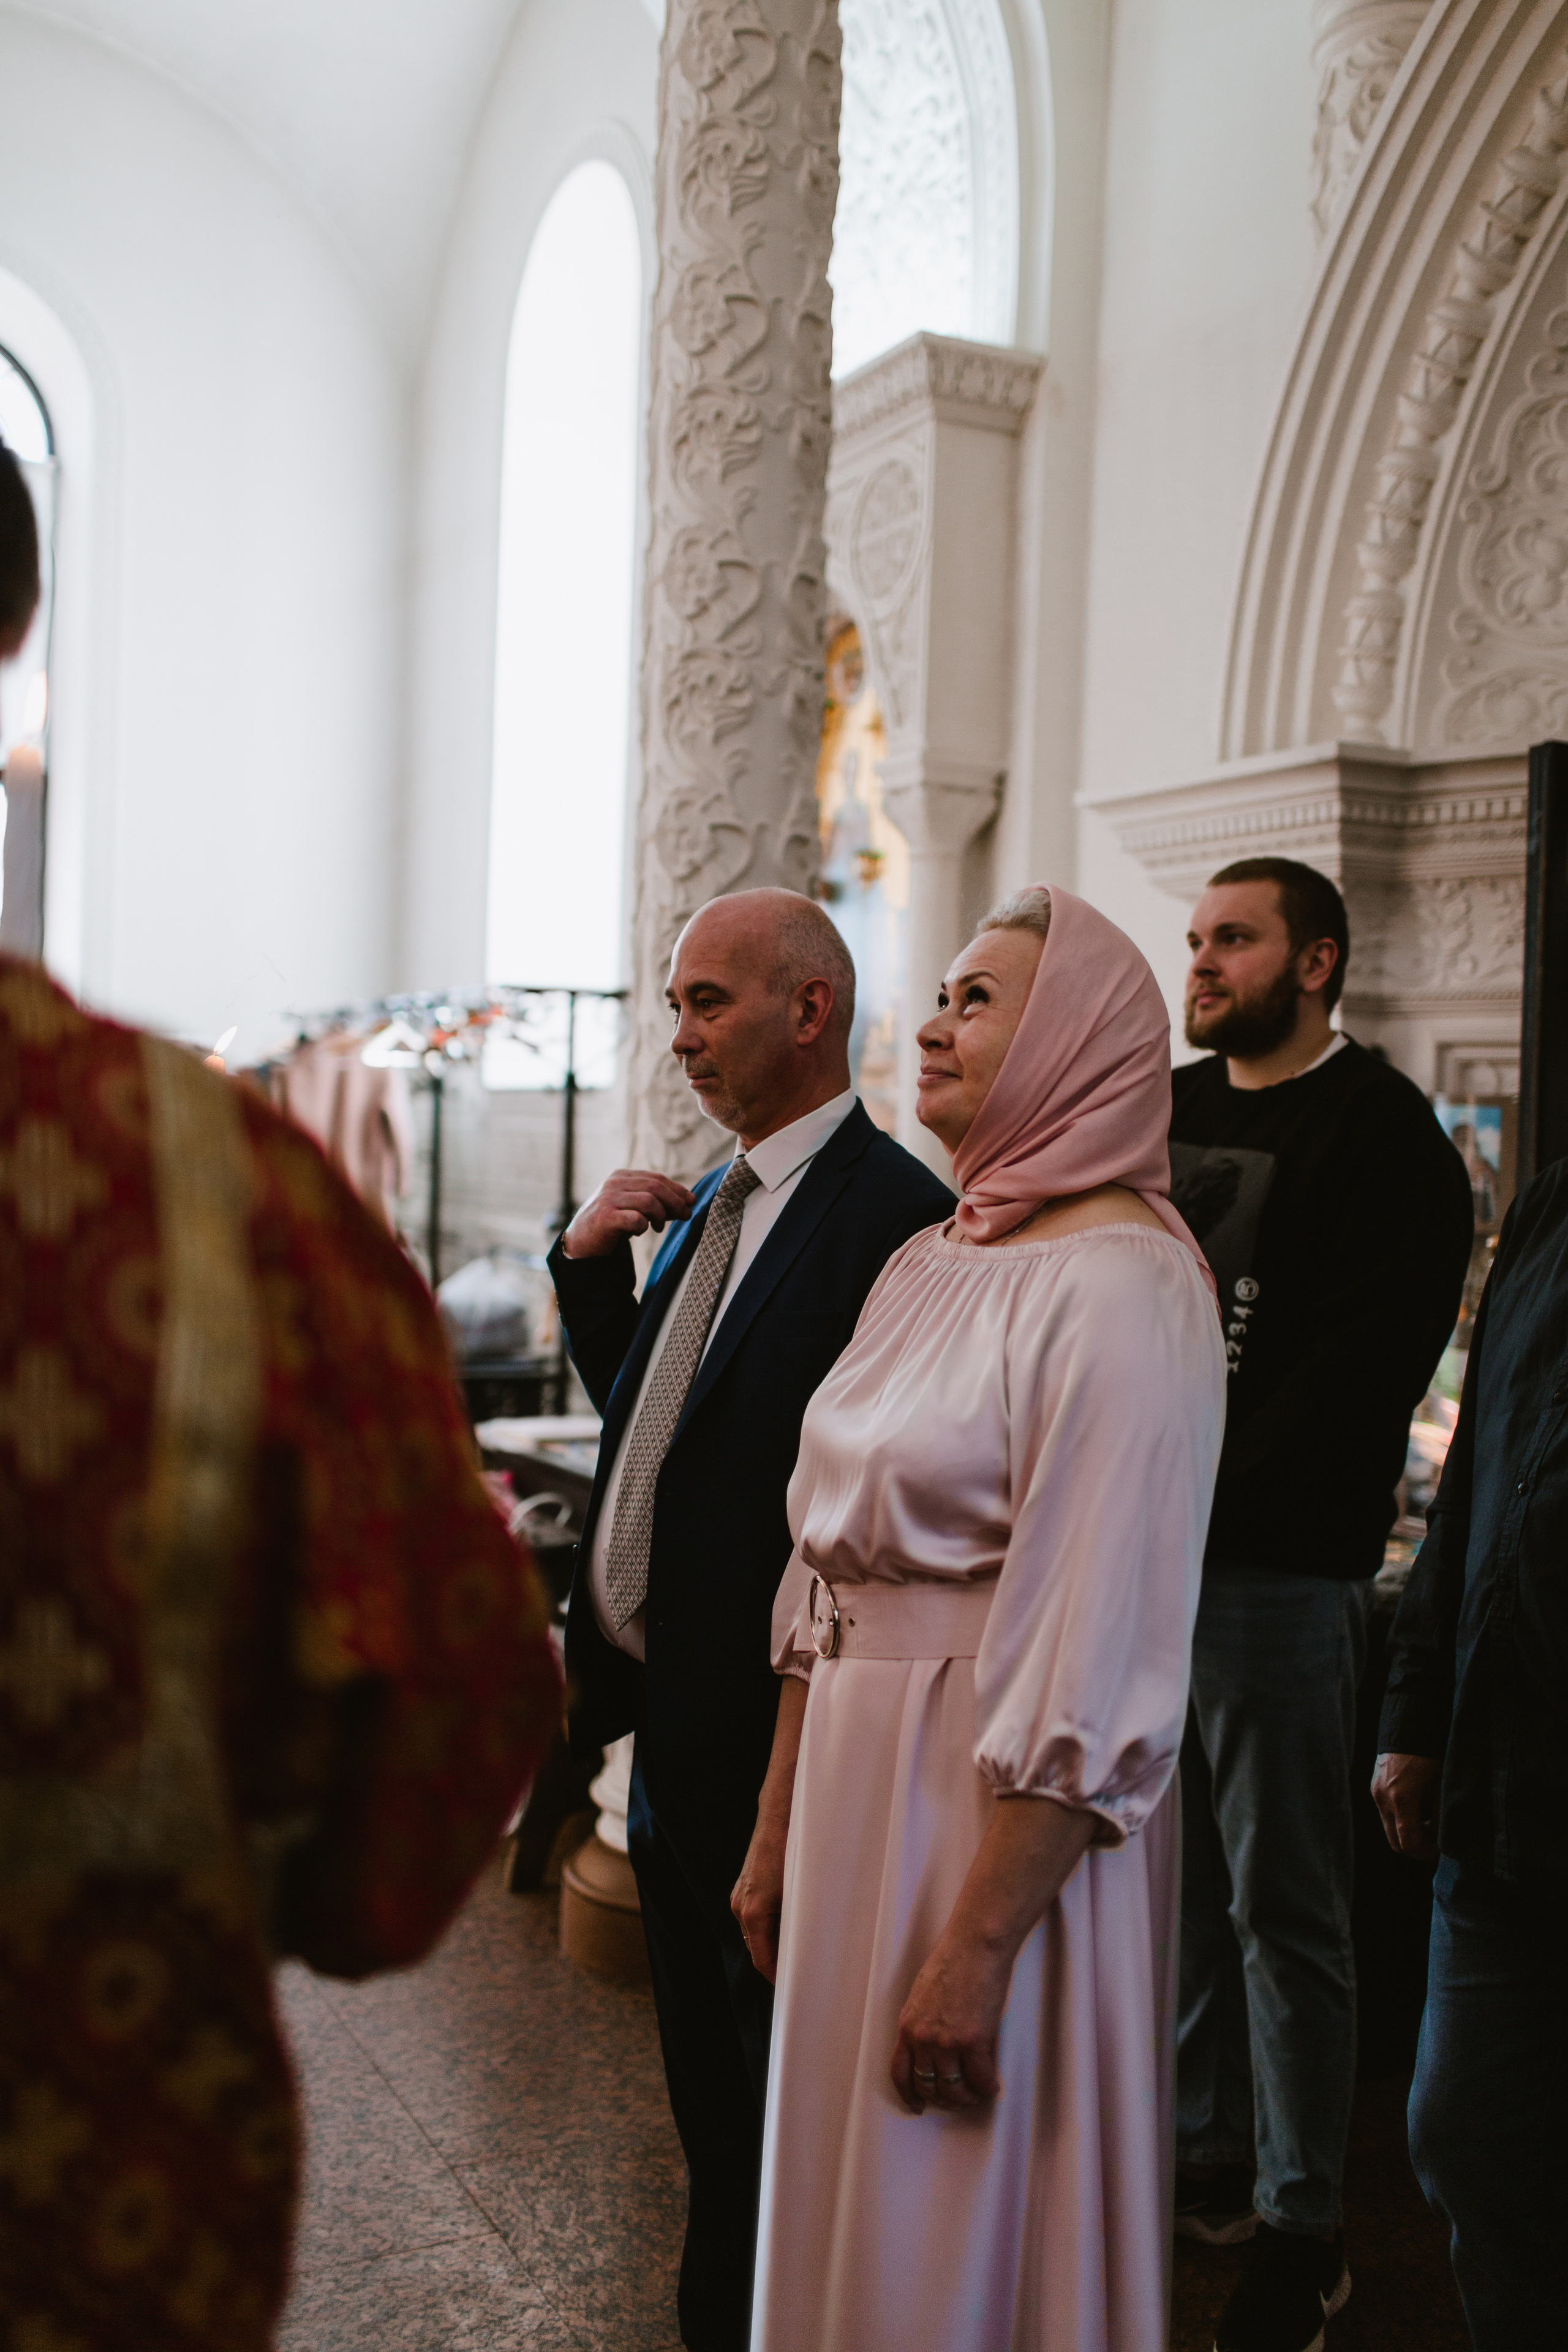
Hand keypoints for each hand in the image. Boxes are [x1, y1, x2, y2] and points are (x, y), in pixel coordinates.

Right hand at [561, 1170, 696, 1258]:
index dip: (677, 1189)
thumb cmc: (611, 1224)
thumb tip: (685, 1203)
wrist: (581, 1242)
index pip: (656, 1178)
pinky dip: (645, 1227)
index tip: (691, 1201)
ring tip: (659, 1227)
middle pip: (656, 1187)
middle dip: (676, 1202)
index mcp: (621, 1176)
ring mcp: (608, 1198)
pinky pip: (637, 1219)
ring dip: (661, 1216)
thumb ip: (653, 1202)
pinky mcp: (606, 1217)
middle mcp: (614, 1183)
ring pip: (649, 1201)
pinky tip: (641, 1231)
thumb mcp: (631, 1206)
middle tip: (686, 1215)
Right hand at [730, 1815, 788, 1983]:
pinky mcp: (745, 1886)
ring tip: (798, 1953)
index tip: (794, 1989)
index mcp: (752, 1912)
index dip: (777, 1977)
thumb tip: (808, 1949)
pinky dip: (770, 1927)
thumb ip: (799, 1924)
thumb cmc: (792, 1852)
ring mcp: (740, 1895)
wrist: (780, 1816)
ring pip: (756, 1933)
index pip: (762, 1960)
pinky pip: (756, 1917)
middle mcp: (740, 1906)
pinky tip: (790, 1925)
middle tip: (800, 1974)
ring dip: (774, 1944)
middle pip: (757, 1948)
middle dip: (776, 1963)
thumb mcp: (800, 1894)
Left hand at [891, 1933, 1011, 2114]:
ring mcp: (948, 2042)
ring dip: (967, 2098)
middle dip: (944, 2099)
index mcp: (907, 2026)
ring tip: (976, 2094)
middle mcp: (923, 2039)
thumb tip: (931, 2049)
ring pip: (955, 2090)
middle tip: (959, 2099)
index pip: (900, 2073)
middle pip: (929, 2087)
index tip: (918, 2106)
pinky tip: (992, 2086)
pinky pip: (981, 2080)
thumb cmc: (952, 1962)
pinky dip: (988, 2088)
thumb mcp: (922, 1995)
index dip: (909, 2096)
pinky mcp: (974, 2041)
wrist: (974, 1946)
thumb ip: (922, 2023)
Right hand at [1372, 1751, 1441, 1860]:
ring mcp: (1376, 1792)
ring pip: (1389, 1828)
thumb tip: (1444, 1837)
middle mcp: (1383, 1799)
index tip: (1440, 1850)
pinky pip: (1386, 1813)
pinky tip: (1418, 1808)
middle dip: (1415, 1847)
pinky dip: (1401, 1818)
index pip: (1408, 1842)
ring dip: (1408, 1832)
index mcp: (1401, 1799)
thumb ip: (1440, 1814)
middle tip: (1434, 1842)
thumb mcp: (1440, 1786)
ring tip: (1429, 1822)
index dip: (1425, 1852)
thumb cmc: (1429, 1754)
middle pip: (1395, 1842)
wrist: (1409, 1726)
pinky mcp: (1374, 1786)